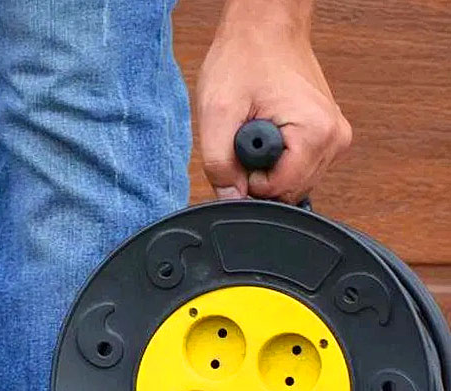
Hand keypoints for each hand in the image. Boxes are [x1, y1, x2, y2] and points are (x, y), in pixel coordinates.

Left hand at [197, 4, 351, 202]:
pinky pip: (296, 167)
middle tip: (246, 134)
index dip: (248, 180)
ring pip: (292, 182)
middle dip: (259, 172)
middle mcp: (334, 138)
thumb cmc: (243, 59)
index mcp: (316, 133)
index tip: (239, 147)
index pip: (278, 192)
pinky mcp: (326, 136)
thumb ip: (219, 164)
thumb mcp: (217, 113)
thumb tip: (228, 199)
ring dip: (266, 164)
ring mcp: (334, 138)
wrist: (263, 30)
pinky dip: (276, 157)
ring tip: (257, 126)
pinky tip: (268, 129)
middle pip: (288, 191)